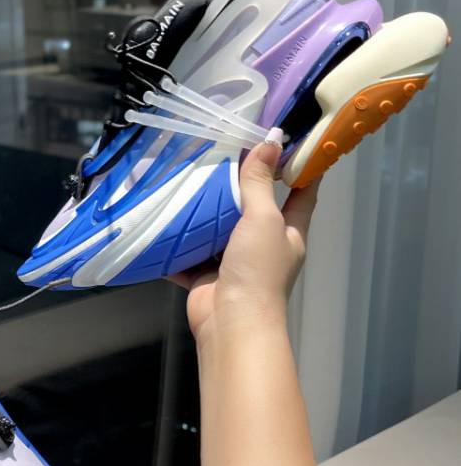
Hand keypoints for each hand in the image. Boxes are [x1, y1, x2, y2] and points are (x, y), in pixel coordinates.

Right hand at [170, 140, 319, 344]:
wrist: (230, 323)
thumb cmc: (258, 270)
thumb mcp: (263, 219)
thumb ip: (260, 183)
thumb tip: (270, 142)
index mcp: (288, 233)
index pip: (302, 193)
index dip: (301, 168)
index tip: (292, 143)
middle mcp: (263, 246)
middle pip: (254, 208)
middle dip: (240, 184)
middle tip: (224, 152)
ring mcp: (234, 262)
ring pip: (219, 228)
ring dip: (206, 209)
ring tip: (189, 176)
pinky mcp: (206, 275)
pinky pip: (190, 252)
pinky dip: (178, 238)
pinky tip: (164, 214)